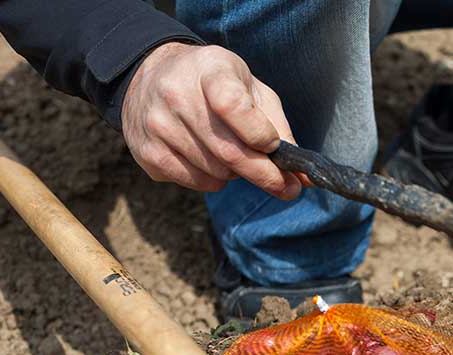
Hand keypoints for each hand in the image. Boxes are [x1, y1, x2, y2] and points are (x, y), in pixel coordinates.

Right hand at [121, 42, 300, 198]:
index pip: (233, 106)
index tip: (274, 147)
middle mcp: (176, 95)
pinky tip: (211, 159)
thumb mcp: (250, 89)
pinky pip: (197, 182)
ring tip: (234, 154)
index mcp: (209, 70)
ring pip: (216, 173)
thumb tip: (304, 177)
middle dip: (265, 175)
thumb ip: (278, 128)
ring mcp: (157, 126)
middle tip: (286, 186)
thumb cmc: (214, 83)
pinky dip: (214, 181)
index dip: (259, 134)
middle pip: (229, 151)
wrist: (152, 75)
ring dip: (237, 174)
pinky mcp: (148, 153)